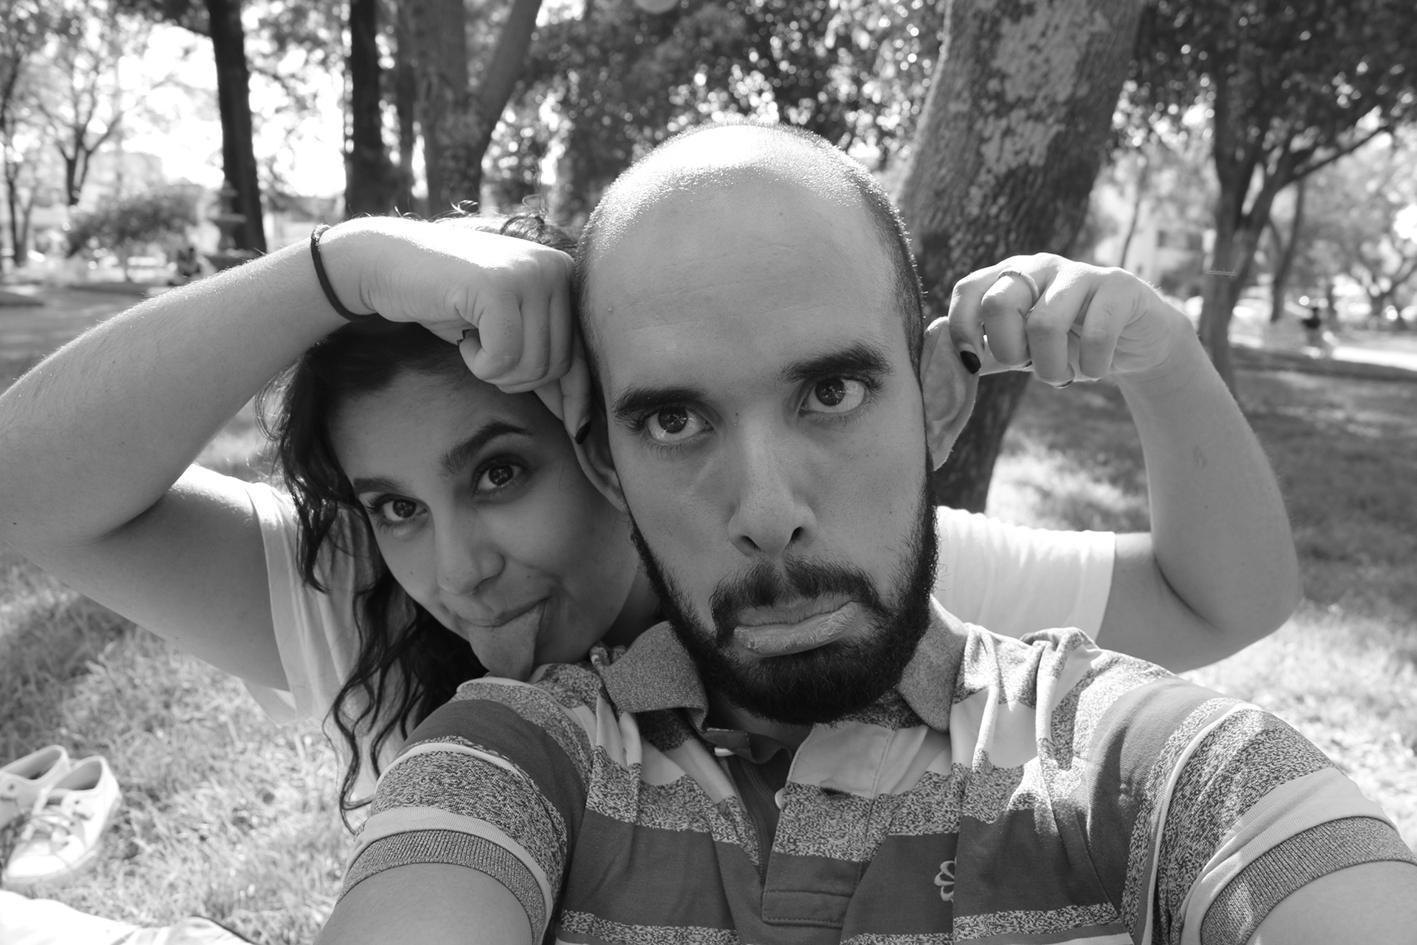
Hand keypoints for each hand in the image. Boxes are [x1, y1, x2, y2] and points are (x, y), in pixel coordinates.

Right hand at [324, 217, 591, 436]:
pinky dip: (479, 362)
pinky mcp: (498, 288)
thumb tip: (582, 422)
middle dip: (516, 378)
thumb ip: (543, 361)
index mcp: (564, 275)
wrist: (390, 265)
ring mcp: (529, 274)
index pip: (580, 352)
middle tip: (484, 353)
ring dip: (494, 369)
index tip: (576, 434)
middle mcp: (556, 268)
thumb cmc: (450, 303)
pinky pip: (503, 359)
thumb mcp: (507, 333)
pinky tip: (463, 334)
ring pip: (532, 366)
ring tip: (473, 339)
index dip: (576, 397)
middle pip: (556, 365)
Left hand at [943, 253, 1196, 386]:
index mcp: (1008, 277)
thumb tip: (934, 359)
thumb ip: (981, 351)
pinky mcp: (1119, 288)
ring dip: (1050, 368)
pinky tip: (1097, 368)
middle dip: (1008, 351)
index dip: (962, 329)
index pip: (968, 290)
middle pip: (999, 304)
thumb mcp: (1020, 349)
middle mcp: (1039, 267)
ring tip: (1062, 375)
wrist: (1137, 341)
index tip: (973, 363)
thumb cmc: (1068, 344)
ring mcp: (1080, 273)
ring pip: (1044, 324)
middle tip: (1027, 365)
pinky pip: (1095, 334)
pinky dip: (1091, 367)